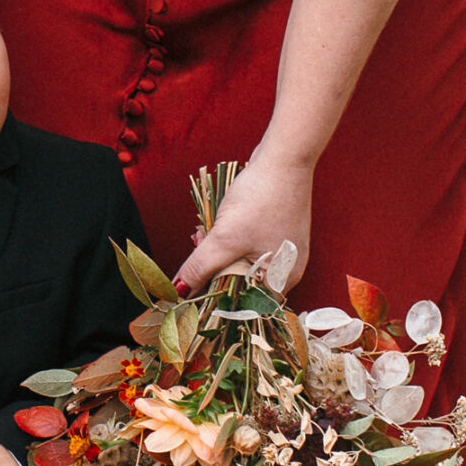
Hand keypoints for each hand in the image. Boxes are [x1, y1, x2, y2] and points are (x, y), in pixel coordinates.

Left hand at [176, 145, 313, 293]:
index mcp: (283, 279)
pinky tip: (214, 224)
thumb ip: (201, 267)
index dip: (217, 299)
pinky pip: (245, 245)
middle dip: (213, 270)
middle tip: (197, 250)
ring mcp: (281, 248)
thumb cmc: (260, 199)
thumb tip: (179, 290)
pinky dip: (227, 239)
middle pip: (241, 283)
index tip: (194, 289)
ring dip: (216, 252)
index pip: (246, 306)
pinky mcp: (274, 229)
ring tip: (202, 235)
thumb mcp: (224, 238)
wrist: (282, 159)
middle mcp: (286, 268)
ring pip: (240, 261)